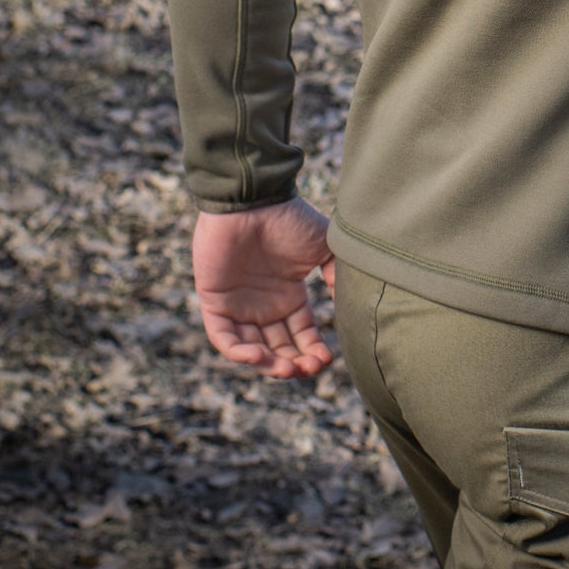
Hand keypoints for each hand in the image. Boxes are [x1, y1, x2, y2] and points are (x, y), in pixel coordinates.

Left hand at [192, 196, 335, 379]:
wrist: (254, 199)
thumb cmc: (289, 219)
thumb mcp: (324, 246)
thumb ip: (337, 275)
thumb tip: (354, 305)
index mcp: (288, 295)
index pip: (300, 334)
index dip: (312, 351)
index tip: (327, 360)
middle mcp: (263, 305)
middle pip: (279, 348)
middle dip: (295, 364)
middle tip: (309, 369)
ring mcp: (238, 305)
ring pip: (252, 349)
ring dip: (270, 364)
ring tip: (288, 368)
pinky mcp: (214, 302)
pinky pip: (224, 337)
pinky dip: (239, 353)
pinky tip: (259, 356)